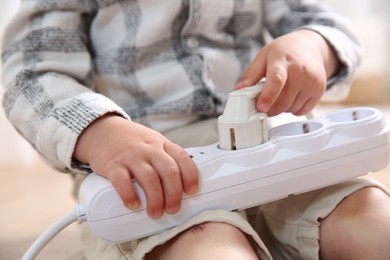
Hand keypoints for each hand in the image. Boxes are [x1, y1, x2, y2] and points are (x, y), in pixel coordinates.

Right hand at [74, 114, 198, 218]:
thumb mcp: (153, 142)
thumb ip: (166, 158)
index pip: (182, 158)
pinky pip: (122, 181)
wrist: (102, 129)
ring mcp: (132, 156)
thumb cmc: (131, 141)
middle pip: (169, 172)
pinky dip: (129, 195)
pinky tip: (133, 204)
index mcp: (162, 144)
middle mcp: (149, 149)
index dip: (191, 176)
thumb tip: (180, 186)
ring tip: (155, 212)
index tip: (192, 191)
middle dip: (174, 194)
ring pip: (149, 178)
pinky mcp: (113, 165)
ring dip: (155, 200)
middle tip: (173, 209)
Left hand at [236, 30, 338, 115]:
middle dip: (269, 108)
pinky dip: (293, 109)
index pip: (276, 80)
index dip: (268, 96)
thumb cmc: (284, 51)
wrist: (310, 46)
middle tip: (264, 103)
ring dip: (281, 108)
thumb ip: (251, 74)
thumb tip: (238, 90)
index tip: (260, 107)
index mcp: (282, 61)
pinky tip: (292, 97)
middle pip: (283, 101)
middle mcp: (300, 71)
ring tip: (281, 94)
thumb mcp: (263, 56)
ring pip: (291, 108)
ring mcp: (312, 81)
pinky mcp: (319, 90)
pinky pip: (301, 111)